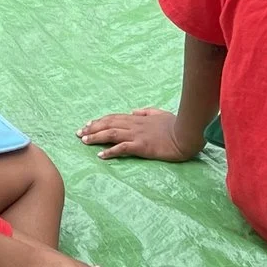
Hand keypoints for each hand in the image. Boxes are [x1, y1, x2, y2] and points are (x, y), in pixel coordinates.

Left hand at [79, 108, 202, 160]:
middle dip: (92, 128)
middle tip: (79, 133)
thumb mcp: (160, 113)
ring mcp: (138, 135)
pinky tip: (101, 155)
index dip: (99, 121)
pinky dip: (110, 151)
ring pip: (111, 134)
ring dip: (96, 137)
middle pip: (108, 124)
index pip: (114, 117)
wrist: (187, 134)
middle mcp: (134, 124)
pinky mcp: (143, 146)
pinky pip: (123, 148)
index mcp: (138, 118)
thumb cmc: (176, 124)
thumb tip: (133, 111)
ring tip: (84, 141)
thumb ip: (146, 111)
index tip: (88, 125)